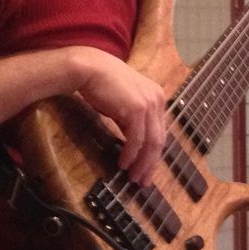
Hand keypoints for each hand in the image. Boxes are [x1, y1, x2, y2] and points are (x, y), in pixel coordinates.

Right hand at [74, 51, 166, 182]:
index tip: (147, 169)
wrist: (88, 68)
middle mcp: (157, 99)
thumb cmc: (102, 85)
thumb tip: (135, 145)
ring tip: (134, 177)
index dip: (154, 153)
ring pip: (151, 142)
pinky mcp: (136, 109)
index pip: (160, 131)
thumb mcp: (124, 102)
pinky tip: (123, 164)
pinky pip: (136, 139)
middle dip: (151, 163)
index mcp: (157, 97)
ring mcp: (148, 104)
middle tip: (143, 180)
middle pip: (159, 139)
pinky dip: (131, 154)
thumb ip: (134, 119)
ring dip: (142, 163)